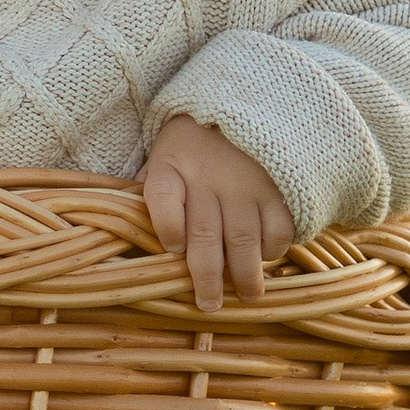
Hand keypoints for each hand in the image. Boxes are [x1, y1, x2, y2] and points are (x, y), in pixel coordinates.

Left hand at [142, 115, 294, 312]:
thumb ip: (152, 188)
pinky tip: (267, 259)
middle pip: (203, 236)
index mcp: (171, 168)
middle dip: (206, 278)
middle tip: (209, 306)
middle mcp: (207, 180)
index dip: (167, 227)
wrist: (243, 104)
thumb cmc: (193, 143)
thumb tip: (132, 229)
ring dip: (245, 275)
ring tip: (246, 298)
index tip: (172, 249)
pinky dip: (274, 248)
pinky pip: (277, 227)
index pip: (161, 198)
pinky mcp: (277, 189)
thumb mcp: (163, 155)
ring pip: (243, 240)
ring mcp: (245, 185)